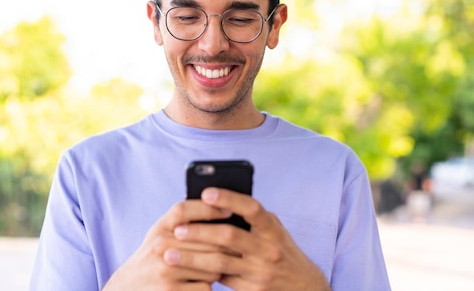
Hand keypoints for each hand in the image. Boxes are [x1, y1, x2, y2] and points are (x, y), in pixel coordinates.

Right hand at [102, 199, 229, 290]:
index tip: (228, 211)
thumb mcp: (160, 234)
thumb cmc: (153, 257)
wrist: (127, 288)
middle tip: (234, 248)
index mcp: (159, 229)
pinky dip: (206, 287)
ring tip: (209, 269)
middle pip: (207, 241)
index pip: (184, 211)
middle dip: (225, 246)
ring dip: (217, 270)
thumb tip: (221, 208)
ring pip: (211, 266)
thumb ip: (181, 220)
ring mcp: (166, 270)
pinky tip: (197, 285)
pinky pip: (206, 287)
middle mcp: (160, 247)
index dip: (207, 208)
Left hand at [169, 188, 331, 290]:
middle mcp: (268, 249)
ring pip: (220, 263)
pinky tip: (185, 270)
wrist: (304, 288)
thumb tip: (219, 200)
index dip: (229, 198)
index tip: (206, 192)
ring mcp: (261, 272)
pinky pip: (222, 280)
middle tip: (177, 229)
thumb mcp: (273, 231)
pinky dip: (202, 273)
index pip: (251, 208)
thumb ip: (252, 218)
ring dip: (192, 258)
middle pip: (229, 236)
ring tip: (170, 254)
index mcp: (272, 229)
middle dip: (200, 232)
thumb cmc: (281, 250)